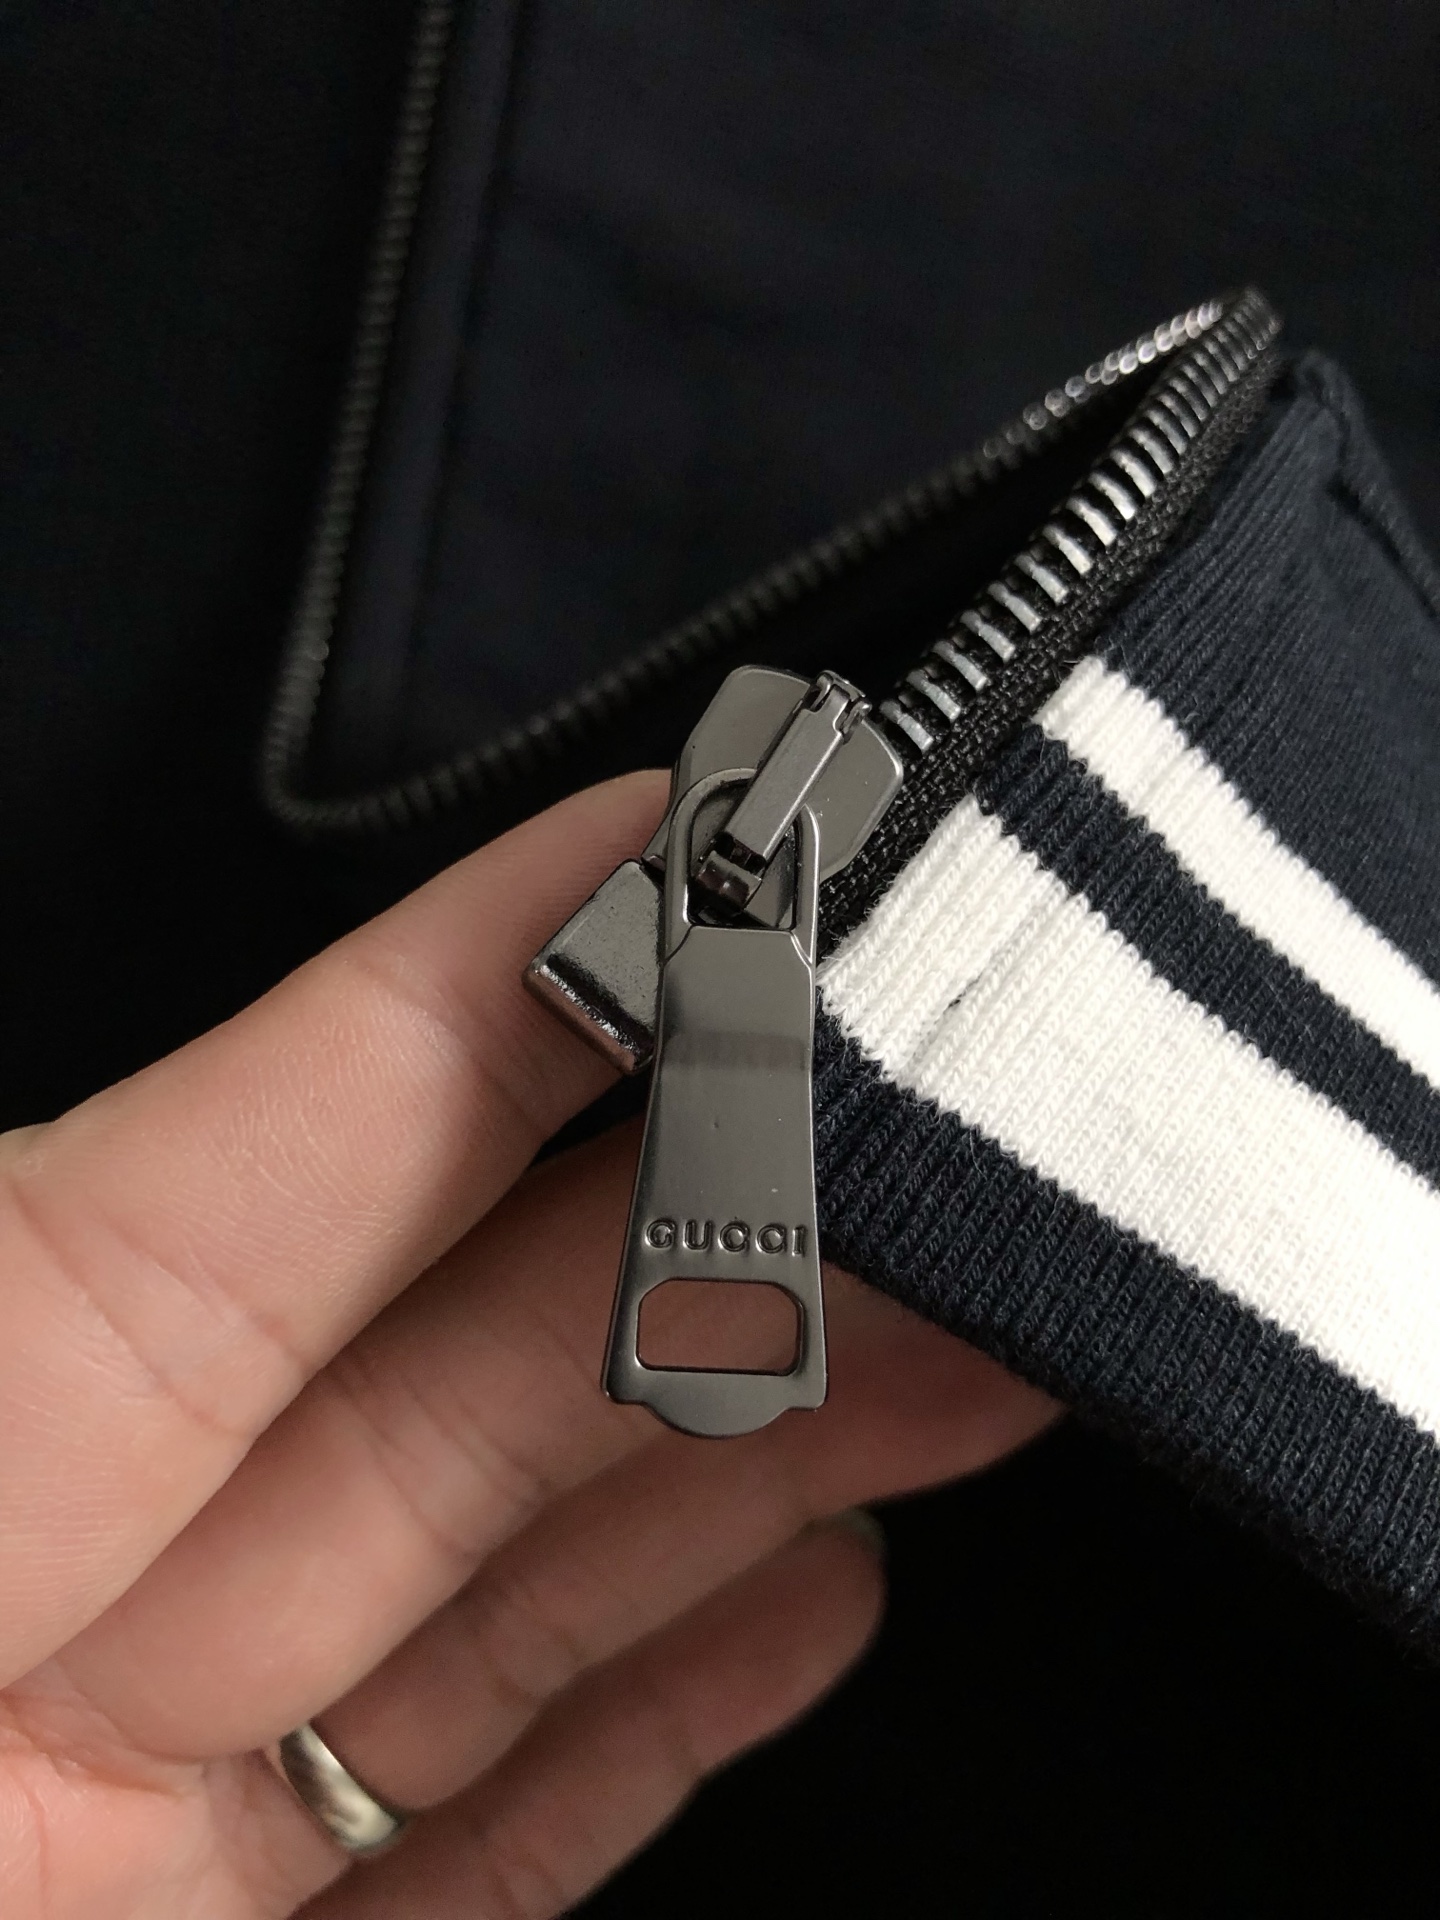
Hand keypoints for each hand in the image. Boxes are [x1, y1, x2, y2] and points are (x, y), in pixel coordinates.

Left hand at [0, 773, 1054, 1917]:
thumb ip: (75, 1291)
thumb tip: (533, 1095)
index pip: (298, 1133)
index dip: (525, 973)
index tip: (715, 844)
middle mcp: (54, 1585)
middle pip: (454, 1366)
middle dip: (732, 1239)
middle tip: (948, 1142)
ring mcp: (133, 1821)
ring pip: (501, 1591)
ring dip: (758, 1469)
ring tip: (970, 1351)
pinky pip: (468, 1844)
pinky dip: (646, 1719)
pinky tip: (811, 1598)